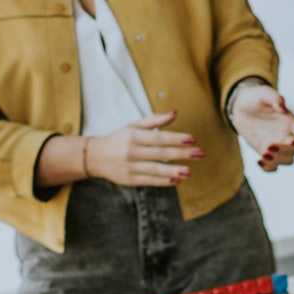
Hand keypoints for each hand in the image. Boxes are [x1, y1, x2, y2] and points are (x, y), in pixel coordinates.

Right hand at [86, 112, 200, 186]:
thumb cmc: (118, 139)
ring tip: (189, 171)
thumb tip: (174, 113)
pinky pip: (149, 181)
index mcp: (133, 135)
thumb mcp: (133, 126)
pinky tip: (176, 180)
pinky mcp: (129, 180)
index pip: (158, 137)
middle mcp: (131, 151)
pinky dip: (163, 181)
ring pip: (155, 169)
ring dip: (173, 170)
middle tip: (199, 153)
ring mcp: (130, 167)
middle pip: (160, 153)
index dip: (176, 138)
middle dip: (181, 154)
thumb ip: (155, 121)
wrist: (94, 157)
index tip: (192, 139)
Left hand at [229, 83, 293, 171]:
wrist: (241, 106)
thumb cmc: (256, 96)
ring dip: (278, 160)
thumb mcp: (263, 92)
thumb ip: (274, 97)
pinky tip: (259, 161)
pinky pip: (273, 166)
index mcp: (290, 122)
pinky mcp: (265, 151)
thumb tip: (281, 106)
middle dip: (285, 151)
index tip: (290, 140)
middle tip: (269, 146)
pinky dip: (269, 168)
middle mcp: (286, 135)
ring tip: (264, 154)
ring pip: (287, 160)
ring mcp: (277, 144)